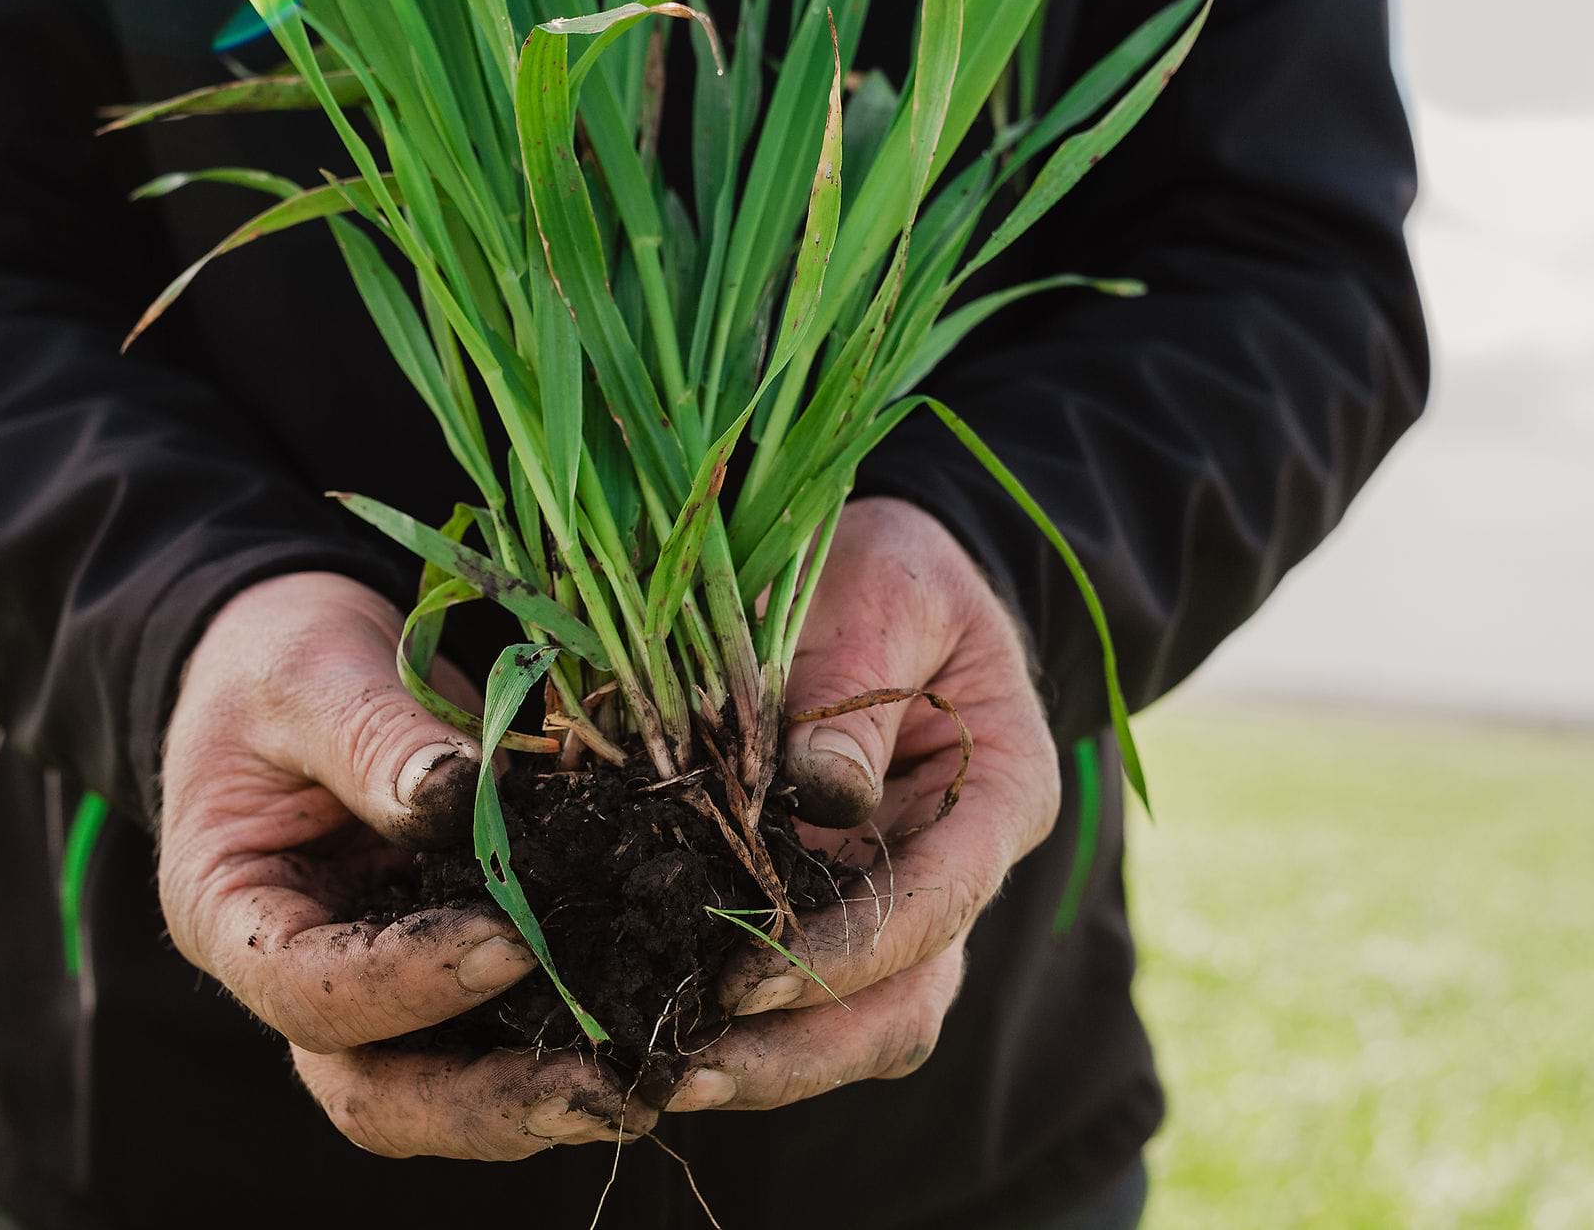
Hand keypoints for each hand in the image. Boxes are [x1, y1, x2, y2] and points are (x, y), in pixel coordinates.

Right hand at [156, 571, 655, 1157]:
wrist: (310, 660)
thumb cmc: (283, 657)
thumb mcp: (310, 672)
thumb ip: (372, 737)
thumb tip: (457, 798)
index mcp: (233, 915)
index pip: (306, 990)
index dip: (403, 983)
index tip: (507, 942)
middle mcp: (303, 979)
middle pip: (377, 1091)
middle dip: (487, 1104)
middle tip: (601, 1085)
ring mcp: (385, 988)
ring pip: (452, 1090)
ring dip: (547, 1095)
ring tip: (653, 1080)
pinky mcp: (459, 969)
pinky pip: (514, 1028)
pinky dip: (585, 1034)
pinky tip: (671, 1020)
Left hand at [666, 499, 1059, 1111]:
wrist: (869, 577)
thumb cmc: (887, 569)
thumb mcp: (884, 591)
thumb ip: (857, 678)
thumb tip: (822, 789)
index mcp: (999, 793)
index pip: (940, 898)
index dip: (851, 948)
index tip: (752, 971)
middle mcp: (957, 869)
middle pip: (906, 999)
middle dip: (802, 1045)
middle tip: (689, 1067)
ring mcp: (893, 902)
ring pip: (855, 1024)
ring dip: (763, 1061)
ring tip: (659, 1077)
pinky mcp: (824, 912)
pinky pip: (793, 995)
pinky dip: (731, 1023)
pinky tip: (647, 1026)